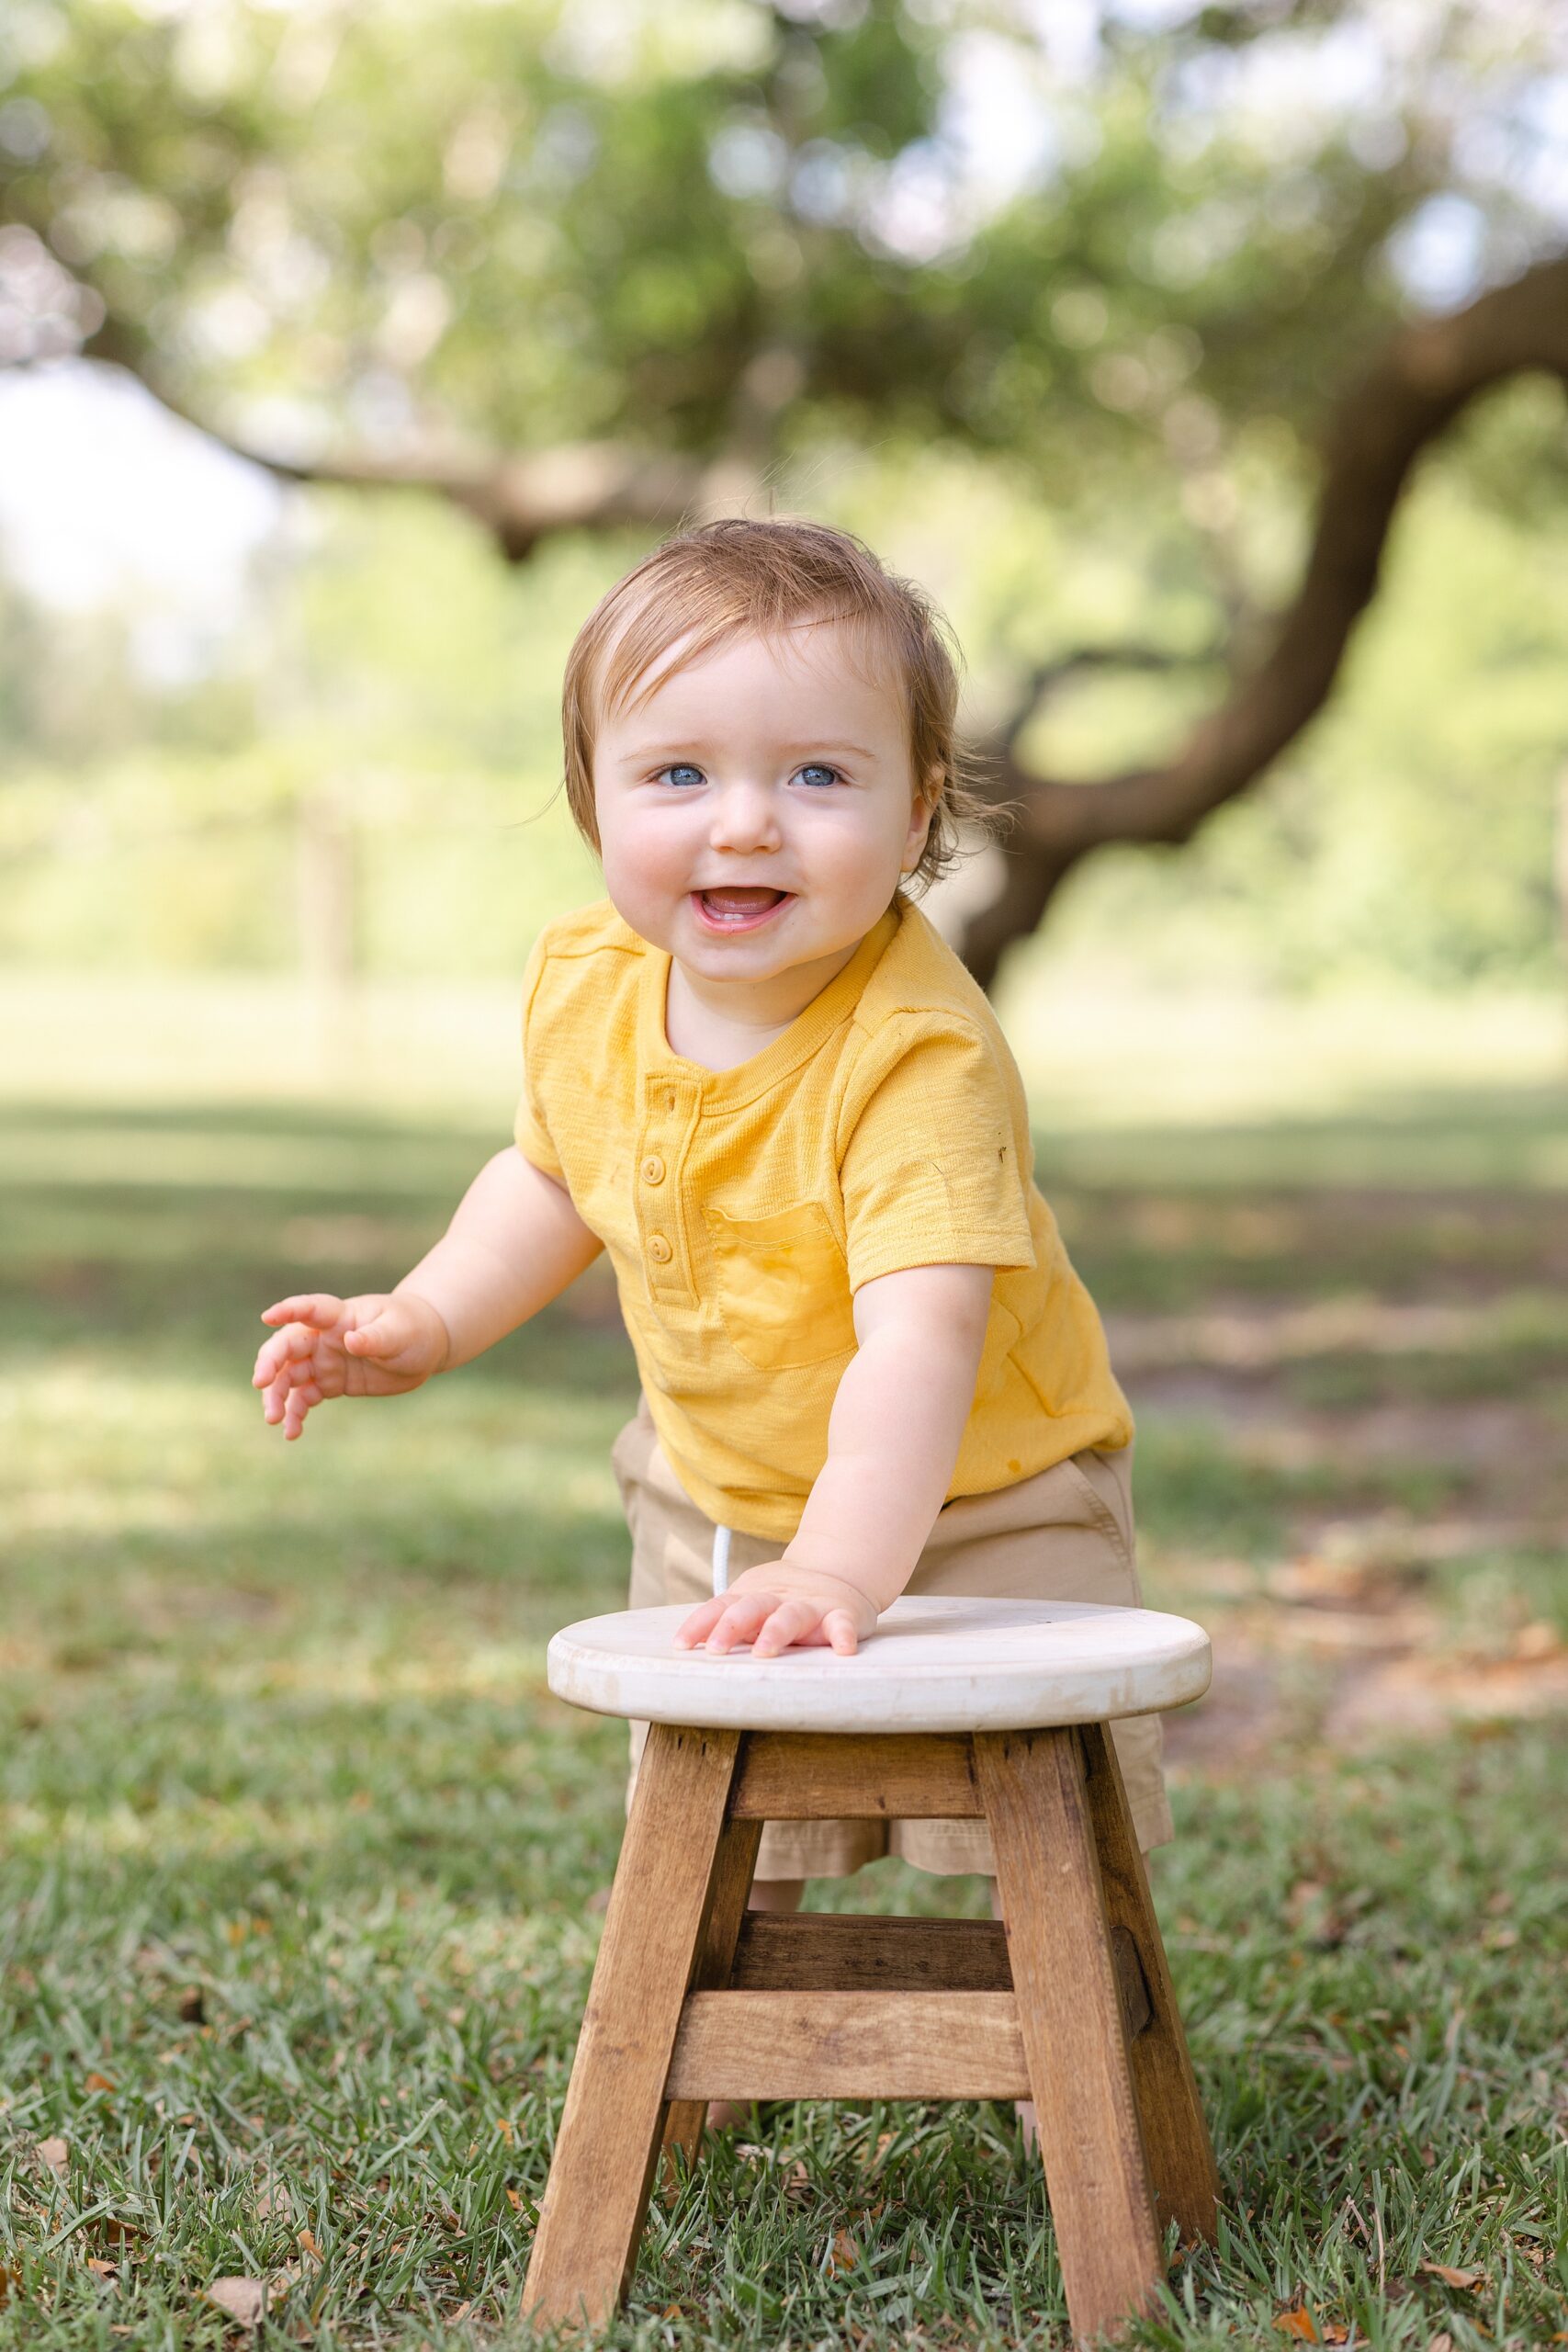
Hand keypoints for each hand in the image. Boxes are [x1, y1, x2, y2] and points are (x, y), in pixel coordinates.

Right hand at [252, 1290, 449, 1439]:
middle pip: (288, 1346)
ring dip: (276, 1395)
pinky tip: (292, 1432)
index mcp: (341, 1317)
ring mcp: (324, 1361)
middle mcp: (324, 1337)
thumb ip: (375, 1338)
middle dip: (270, 1363)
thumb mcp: (400, 1333)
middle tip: (260, 1383)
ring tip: (273, 1419)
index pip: (311, 1309)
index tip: (267, 1317)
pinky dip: (295, 1414)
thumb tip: (350, 1341)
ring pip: (289, 1376)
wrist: (423, 1347)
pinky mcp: (329, 1383)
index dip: (289, 1310)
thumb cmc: (412, 1329)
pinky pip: (304, 1398)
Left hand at [675, 1561, 877, 1659]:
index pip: (719, 1607)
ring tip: (764, 1651)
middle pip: (750, 1608)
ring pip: (791, 1616)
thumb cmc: (782, 1599)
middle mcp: (777, 1599)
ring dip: (776, 1632)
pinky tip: (843, 1650)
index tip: (681, 1646)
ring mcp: (809, 1606)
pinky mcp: (841, 1614)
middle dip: (731, 1627)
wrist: (836, 1570)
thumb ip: (726, 1622)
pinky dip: (844, 1636)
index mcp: (751, 1597)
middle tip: (716, 1650)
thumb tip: (685, 1649)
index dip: (699, 1625)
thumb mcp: (751, 1603)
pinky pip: (842, 1625)